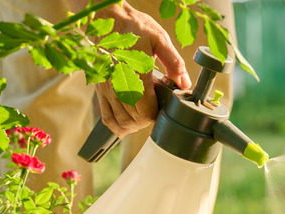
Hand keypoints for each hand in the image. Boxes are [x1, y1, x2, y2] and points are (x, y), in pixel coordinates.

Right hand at [86, 2, 191, 136]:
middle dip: (148, 120)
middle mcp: (118, 84)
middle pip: (134, 119)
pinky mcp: (100, 89)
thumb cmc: (134, 27)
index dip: (157, 115)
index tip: (163, 107)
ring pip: (120, 121)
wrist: (107, 18)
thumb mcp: (159, 39)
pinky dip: (117, 124)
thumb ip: (174, 63)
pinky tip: (128, 121)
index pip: (146, 111)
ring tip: (144, 114)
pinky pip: (106, 116)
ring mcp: (107, 89)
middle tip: (156, 108)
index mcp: (135, 73)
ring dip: (134, 124)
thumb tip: (184, 84)